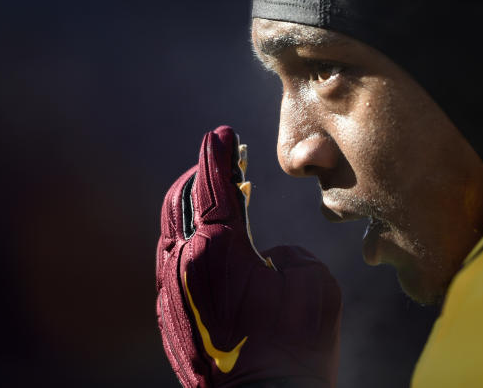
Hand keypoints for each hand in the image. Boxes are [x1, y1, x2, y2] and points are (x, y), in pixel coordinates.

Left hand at [156, 126, 341, 387]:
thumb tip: (267, 259)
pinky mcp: (169, 315)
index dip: (219, 155)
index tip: (223, 133)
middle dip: (202, 174)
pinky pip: (173, 260)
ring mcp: (169, 292)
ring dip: (195, 207)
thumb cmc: (296, 348)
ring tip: (224, 195)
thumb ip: (290, 255)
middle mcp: (183, 266)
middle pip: (181, 202)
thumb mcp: (313, 285)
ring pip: (172, 231)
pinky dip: (191, 238)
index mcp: (217, 251)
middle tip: (227, 159)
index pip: (212, 186)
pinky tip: (214, 242)